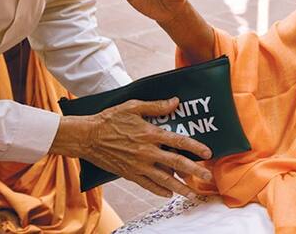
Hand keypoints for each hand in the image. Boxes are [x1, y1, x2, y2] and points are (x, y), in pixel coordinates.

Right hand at [82, 98, 212, 197]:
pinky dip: (159, 190)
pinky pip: (147, 185)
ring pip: (164, 179)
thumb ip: (156, 106)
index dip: (194, 147)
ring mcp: (138, 165)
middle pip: (175, 163)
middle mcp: (147, 151)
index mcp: (150, 133)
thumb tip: (175, 102)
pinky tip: (169, 194)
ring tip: (192, 193)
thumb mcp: (133, 106)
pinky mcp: (129, 174)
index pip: (178, 141)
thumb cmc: (110, 119)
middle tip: (207, 176)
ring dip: (180, 187)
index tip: (207, 152)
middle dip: (193, 170)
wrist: (88, 136)